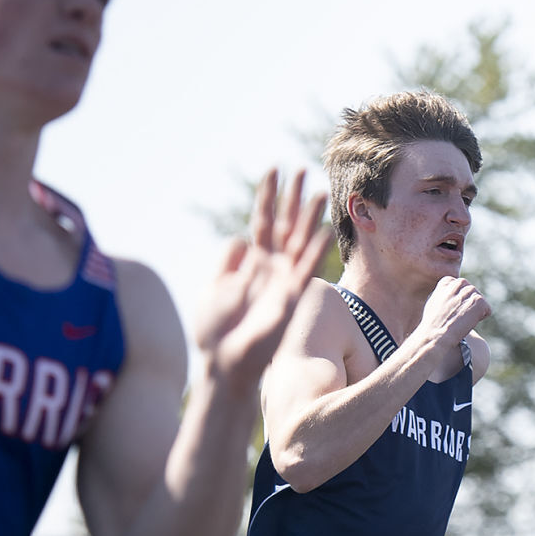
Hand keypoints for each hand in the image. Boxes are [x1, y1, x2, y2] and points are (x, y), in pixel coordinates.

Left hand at [193, 170, 332, 388]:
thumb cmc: (215, 333)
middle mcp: (271, 269)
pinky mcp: (289, 301)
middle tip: (302, 169)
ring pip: (299, 244)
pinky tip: (321, 234)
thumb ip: (227, 263)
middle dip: (292, 199)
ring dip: (309, 219)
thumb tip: (240, 239)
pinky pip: (304, 273)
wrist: (223, 365)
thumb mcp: (213, 289)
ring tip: (318, 194)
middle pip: (285, 226)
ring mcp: (282, 283)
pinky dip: (313, 254)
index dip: (267, 196)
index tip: (273, 169)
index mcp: (252, 264)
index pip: (262, 222)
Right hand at [417, 275, 490, 346]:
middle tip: (456, 317)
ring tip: (460, 320)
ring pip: (479, 302)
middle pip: (472, 293)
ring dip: (473, 312)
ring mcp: (471, 291)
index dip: (457, 301)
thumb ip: (445, 294)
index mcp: (448, 281)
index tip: (449, 311)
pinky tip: (467, 323)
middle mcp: (460, 282)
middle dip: (468, 305)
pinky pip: (487, 310)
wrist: (435, 335)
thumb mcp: (434, 302)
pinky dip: (480, 319)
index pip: (461, 287)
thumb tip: (453, 295)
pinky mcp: (480, 301)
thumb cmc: (432, 324)